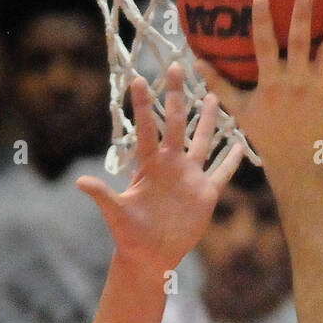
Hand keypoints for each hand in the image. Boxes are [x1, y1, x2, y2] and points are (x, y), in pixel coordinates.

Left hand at [76, 65, 244, 274]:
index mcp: (149, 166)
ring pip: (203, 141)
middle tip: (178, 66)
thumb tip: (80, 182)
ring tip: (214, 96)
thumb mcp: (116, 213)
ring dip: (209, 120)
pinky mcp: (206, 194)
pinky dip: (232, 161)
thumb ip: (103, 195)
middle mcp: (171, 165)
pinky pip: (222, 173)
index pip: (146, 129)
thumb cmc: (130, 235)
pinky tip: (242, 145)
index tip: (138, 79)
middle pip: (175, 123)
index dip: (142, 105)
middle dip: (177, 96)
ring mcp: (190, 177)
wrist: (150, 256)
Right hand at [197, 0, 322, 171]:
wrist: (295, 162)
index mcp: (271, 84)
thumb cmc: (265, 133)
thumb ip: (219, 85)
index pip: (263, 48)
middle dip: (302, 17)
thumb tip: (196, 62)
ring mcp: (318, 88)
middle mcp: (295, 83)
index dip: (262, 22)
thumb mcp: (239, 110)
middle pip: (299, 44)